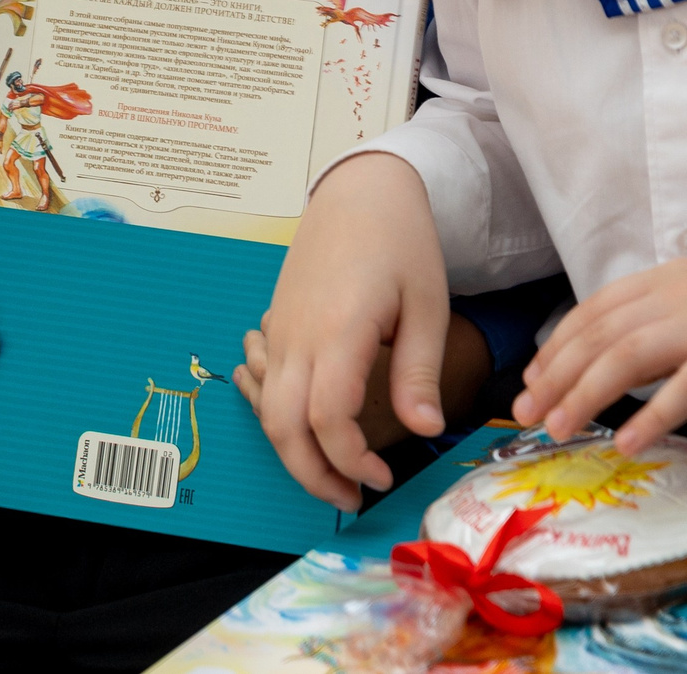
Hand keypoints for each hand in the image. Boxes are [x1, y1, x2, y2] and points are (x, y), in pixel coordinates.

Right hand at [250, 153, 450, 509]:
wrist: (359, 190)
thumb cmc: (401, 241)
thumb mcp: (426, 304)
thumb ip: (419, 371)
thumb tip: (425, 431)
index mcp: (339, 331)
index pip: (327, 418)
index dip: (350, 460)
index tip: (383, 478)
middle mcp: (297, 335)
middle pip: (282, 425)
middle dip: (311, 474)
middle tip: (351, 496)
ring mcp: (279, 329)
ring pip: (265, 408)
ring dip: (292, 450)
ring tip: (334, 471)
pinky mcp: (275, 324)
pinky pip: (260, 381)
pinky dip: (275, 414)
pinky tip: (307, 424)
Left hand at [513, 253, 686, 452]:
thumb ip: (655, 327)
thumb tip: (609, 367)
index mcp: (661, 281)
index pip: (591, 312)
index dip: (556, 348)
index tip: (532, 381)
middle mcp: (673, 296)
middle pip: (599, 335)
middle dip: (556, 376)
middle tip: (527, 413)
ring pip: (627, 356)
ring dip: (586, 395)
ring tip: (560, 429)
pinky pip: (686, 386)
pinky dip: (652, 415)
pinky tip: (628, 442)